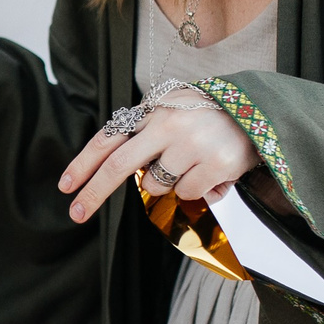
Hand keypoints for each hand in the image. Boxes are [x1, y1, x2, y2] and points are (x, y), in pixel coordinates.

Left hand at [57, 98, 254, 223]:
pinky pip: (188, 194)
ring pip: (156, 186)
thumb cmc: (207, 117)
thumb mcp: (171, 112)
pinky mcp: (216, 163)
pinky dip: (197, 190)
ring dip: (168, 184)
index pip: (109, 137)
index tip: (65, 186)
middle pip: (120, 164)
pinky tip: (212, 172)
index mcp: (153, 110)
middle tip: (75, 213)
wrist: (259, 110)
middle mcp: (169, 124)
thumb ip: (144, 134)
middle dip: (94, 192)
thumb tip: (115, 170)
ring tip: (192, 164)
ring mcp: (193, 144)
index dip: (84, 162)